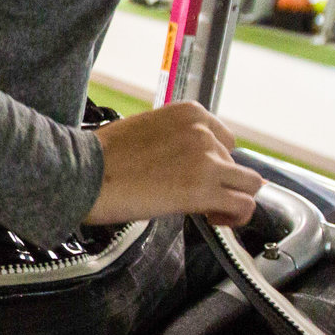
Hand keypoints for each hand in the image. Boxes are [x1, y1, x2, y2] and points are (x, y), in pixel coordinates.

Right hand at [85, 100, 260, 227]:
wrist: (84, 173)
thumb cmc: (103, 157)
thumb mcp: (146, 130)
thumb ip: (175, 140)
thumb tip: (185, 164)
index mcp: (190, 113)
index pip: (225, 139)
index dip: (215, 162)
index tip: (198, 176)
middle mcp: (204, 132)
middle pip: (235, 162)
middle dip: (220, 181)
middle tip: (196, 197)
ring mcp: (207, 161)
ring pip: (250, 184)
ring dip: (233, 198)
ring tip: (211, 212)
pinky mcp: (205, 190)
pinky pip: (244, 206)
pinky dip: (236, 217)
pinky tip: (215, 221)